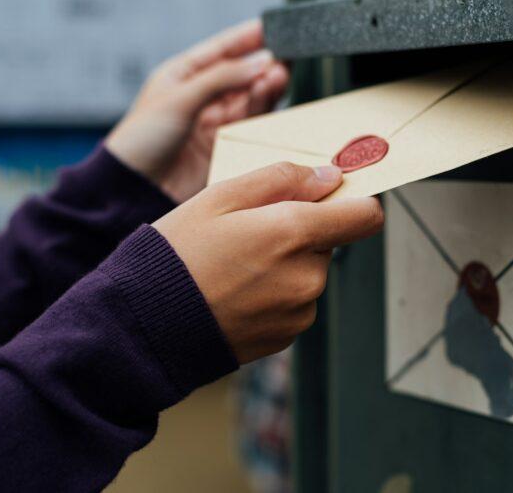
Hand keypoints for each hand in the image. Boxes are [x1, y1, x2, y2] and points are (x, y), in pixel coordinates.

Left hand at [105, 20, 288, 202]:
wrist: (135, 188)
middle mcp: (201, 96)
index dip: (246, 37)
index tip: (274, 27)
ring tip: (279, 76)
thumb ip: (221, 78)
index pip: (220, 49)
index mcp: (182, 76)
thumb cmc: (142, 139)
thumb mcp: (180, 98)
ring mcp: (214, 122)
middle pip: (241, 74)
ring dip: (265, 86)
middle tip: (284, 57)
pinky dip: (263, 110)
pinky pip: (251, 123)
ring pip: (249, 98)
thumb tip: (261, 62)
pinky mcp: (224, 146)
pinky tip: (271, 97)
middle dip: (262, 64)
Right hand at [154, 162, 383, 363]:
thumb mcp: (220, 196)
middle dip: (301, 231)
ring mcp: (298, 311)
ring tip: (235, 266)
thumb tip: (328, 177)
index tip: (333, 198)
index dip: (354, 202)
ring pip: (310, 271)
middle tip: (250, 233)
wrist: (146, 325)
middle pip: (330, 241)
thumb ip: (282, 179)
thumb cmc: (177, 255)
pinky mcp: (286, 336)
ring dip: (286, 264)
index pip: (366, 216)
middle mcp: (307, 276)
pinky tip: (236, 292)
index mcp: (294, 233)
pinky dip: (274, 293)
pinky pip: (294, 302)